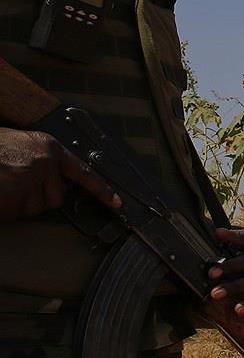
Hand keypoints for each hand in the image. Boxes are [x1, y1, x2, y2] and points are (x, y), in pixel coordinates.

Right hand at [0, 127, 120, 220]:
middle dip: (35, 198)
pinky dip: (7, 209)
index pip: (83, 172)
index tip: (117, 203)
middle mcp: (47, 162)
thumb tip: (53, 178)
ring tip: (2, 186)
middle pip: (55, 198)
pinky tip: (0, 195)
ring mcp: (35, 178)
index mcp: (48, 146)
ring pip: (36, 207)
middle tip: (12, 185)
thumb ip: (38, 160)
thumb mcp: (15, 145)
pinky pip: (19, 212)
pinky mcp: (21, 193)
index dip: (101, 190)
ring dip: (17, 204)